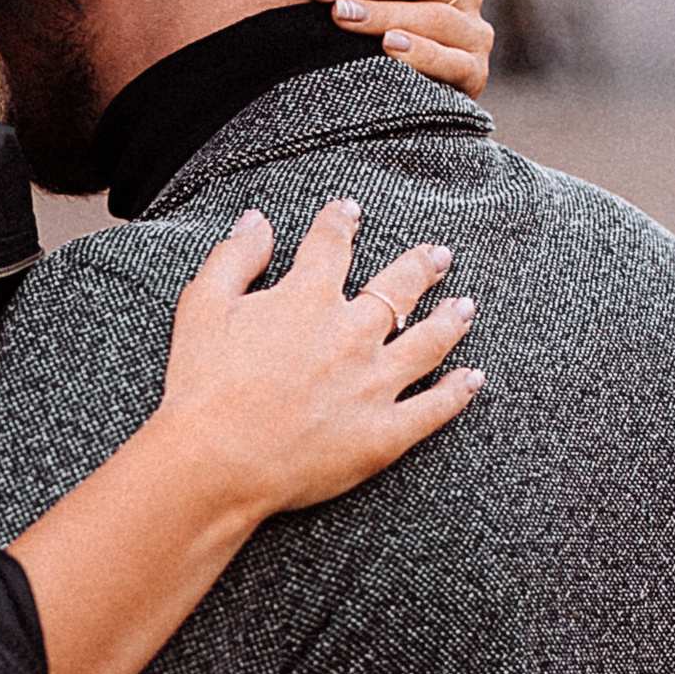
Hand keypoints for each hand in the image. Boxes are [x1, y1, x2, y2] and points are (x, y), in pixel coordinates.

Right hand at [155, 201, 481, 520]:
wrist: (216, 461)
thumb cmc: (202, 386)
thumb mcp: (201, 305)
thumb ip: (234, 258)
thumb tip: (257, 222)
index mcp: (307, 298)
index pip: (331, 246)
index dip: (340, 223)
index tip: (349, 212)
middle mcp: (351, 334)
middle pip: (397, 289)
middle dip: (420, 266)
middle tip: (438, 255)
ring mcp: (374, 384)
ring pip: (428, 342)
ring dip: (450, 321)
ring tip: (465, 307)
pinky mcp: (384, 434)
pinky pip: (433, 409)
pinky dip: (457, 393)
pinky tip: (472, 379)